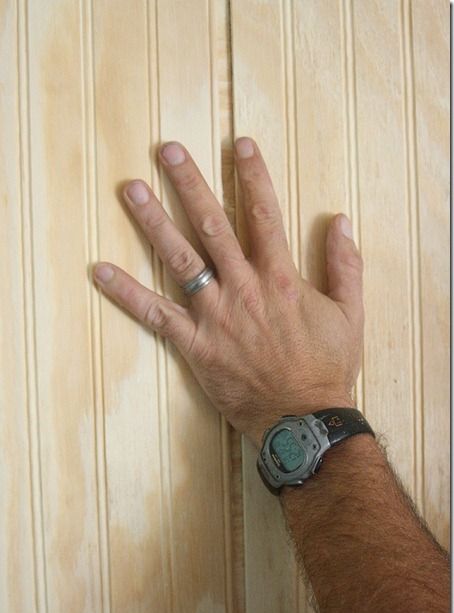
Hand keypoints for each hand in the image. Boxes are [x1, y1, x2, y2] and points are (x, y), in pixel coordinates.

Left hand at [93, 138, 363, 445]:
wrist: (302, 418)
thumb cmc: (327, 367)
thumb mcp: (350, 314)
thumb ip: (345, 265)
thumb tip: (340, 221)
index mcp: (281, 278)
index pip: (264, 214)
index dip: (253, 176)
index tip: (239, 144)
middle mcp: (244, 288)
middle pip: (213, 225)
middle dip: (190, 183)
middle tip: (167, 150)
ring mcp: (216, 316)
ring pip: (180, 259)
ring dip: (154, 222)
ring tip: (130, 189)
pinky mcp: (195, 345)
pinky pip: (155, 316)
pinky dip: (127, 294)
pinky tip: (101, 271)